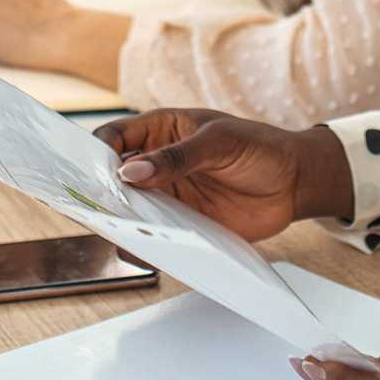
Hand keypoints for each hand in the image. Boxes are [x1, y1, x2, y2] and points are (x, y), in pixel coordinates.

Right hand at [97, 110, 352, 242]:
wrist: (294, 183)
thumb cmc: (259, 147)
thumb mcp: (219, 142)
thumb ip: (177, 157)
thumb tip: (131, 171)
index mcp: (161, 130)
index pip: (115, 137)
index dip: (96, 151)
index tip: (85, 170)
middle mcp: (157, 164)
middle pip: (114, 177)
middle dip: (98, 190)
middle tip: (87, 206)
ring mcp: (167, 195)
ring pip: (128, 209)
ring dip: (118, 219)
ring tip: (111, 230)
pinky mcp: (181, 225)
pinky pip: (152, 235)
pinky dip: (142, 244)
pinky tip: (139, 249)